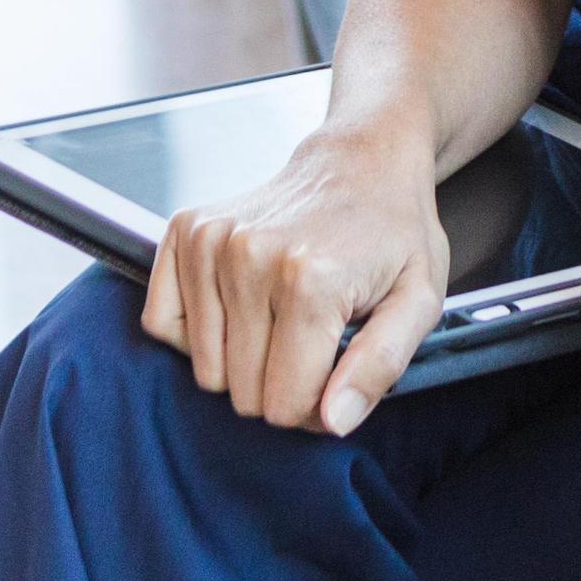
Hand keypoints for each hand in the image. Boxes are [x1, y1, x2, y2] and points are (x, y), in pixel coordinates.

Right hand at [139, 115, 448, 435]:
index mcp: (312, 281)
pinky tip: (240, 306)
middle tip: (314, 343)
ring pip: (205, 369)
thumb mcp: (419, 299)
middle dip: (280, 385)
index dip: (317, 407)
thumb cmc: (394, 231)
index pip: (286, 405)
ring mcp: (212, 240)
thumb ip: (381, 365)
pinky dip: (196, 332)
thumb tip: (333, 420)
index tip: (336, 371)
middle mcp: (252, 258)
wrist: (363, 159)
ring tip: (283, 318)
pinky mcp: (186, 230)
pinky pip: (162, 323)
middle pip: (243, 394)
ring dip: (242, 360)